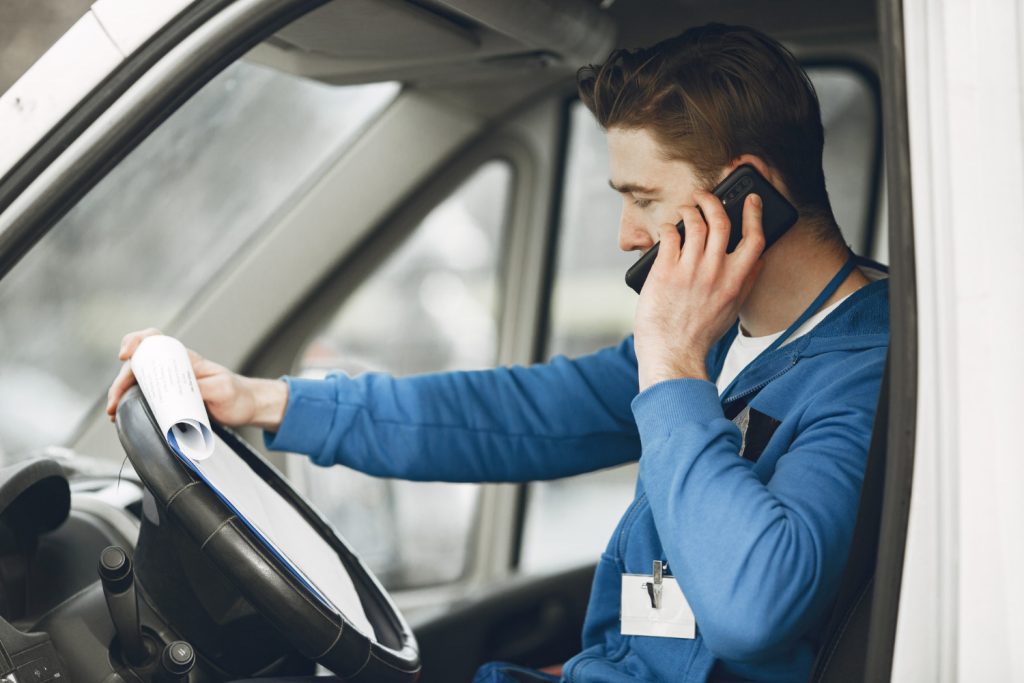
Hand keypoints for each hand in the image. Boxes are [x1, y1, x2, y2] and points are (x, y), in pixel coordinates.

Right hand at [105, 328, 287, 429]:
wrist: (245, 407)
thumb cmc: (236, 394)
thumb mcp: (223, 390)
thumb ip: (204, 388)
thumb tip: (183, 393)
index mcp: (185, 360)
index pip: (155, 340)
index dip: (136, 341)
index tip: (125, 355)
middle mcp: (173, 368)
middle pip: (138, 364)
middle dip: (120, 380)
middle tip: (114, 401)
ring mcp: (169, 383)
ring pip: (137, 382)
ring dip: (121, 394)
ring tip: (113, 412)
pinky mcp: (169, 399)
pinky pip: (144, 397)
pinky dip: (130, 404)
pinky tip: (122, 416)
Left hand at [634, 191, 765, 391]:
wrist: (673, 352)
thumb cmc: (700, 334)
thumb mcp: (732, 309)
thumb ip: (745, 283)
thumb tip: (757, 261)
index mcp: (736, 281)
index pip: (755, 239)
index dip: (755, 214)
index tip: (751, 200)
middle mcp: (716, 271)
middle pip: (721, 221)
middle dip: (713, 201)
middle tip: (705, 196)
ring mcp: (690, 269)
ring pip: (695, 222)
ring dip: (690, 209)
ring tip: (685, 209)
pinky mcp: (666, 271)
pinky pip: (670, 235)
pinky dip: (670, 226)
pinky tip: (668, 228)